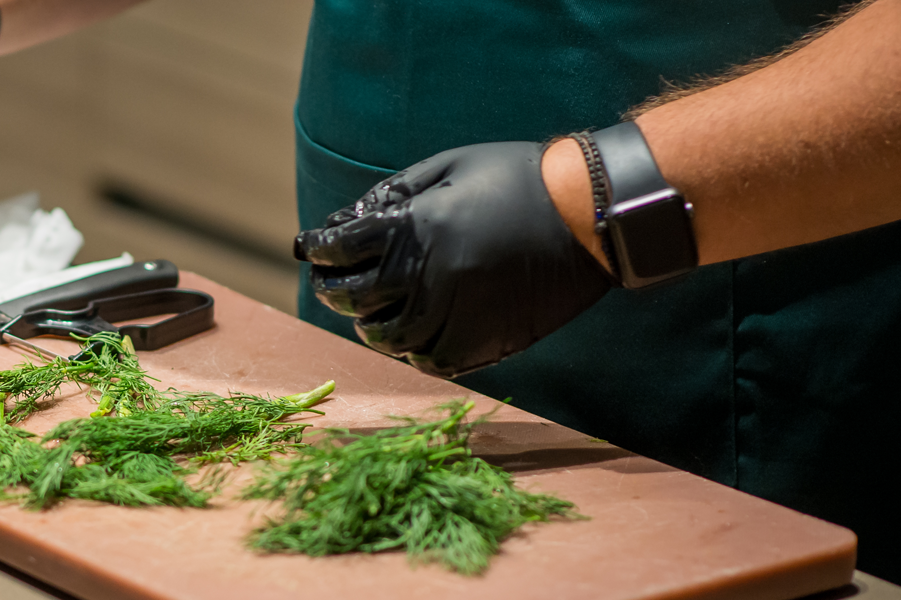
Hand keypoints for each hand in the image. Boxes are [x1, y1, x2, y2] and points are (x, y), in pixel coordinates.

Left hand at [292, 142, 612, 377]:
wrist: (590, 216)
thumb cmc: (517, 179)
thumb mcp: (449, 166)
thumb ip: (392, 194)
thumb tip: (345, 220)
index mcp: (411, 230)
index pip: (338, 249)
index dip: (318, 248)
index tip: (311, 247)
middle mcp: (423, 279)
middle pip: (350, 298)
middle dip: (334, 288)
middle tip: (333, 280)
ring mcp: (451, 317)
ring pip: (383, 337)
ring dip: (370, 322)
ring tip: (372, 308)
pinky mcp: (480, 344)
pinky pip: (425, 360)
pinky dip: (411, 348)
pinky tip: (412, 329)